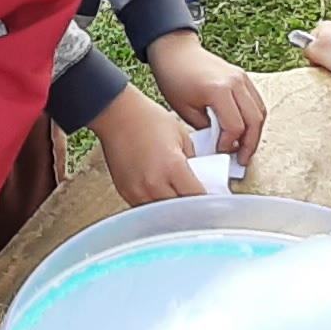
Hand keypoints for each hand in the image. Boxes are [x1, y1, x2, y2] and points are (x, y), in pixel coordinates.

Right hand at [92, 86, 206, 202]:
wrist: (117, 115)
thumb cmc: (147, 119)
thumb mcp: (182, 135)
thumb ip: (194, 160)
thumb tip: (201, 178)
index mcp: (173, 167)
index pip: (197, 197)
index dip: (208, 200)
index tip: (213, 200)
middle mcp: (154, 183)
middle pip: (181, 210)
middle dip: (192, 208)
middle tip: (199, 203)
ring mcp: (138, 190)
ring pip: (163, 214)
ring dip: (174, 211)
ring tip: (179, 199)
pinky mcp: (126, 192)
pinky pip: (146, 208)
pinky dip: (157, 206)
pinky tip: (162, 196)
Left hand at [144, 29, 265, 163]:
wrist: (175, 51)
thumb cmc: (174, 78)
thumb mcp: (184, 109)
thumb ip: (206, 127)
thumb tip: (221, 142)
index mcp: (218, 90)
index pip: (234, 126)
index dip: (229, 144)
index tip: (221, 152)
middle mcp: (235, 82)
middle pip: (254, 120)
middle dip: (249, 144)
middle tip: (242, 159)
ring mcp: (242, 78)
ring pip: (260, 111)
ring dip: (255, 132)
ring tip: (245, 148)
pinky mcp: (243, 77)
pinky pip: (256, 101)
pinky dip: (254, 118)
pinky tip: (245, 130)